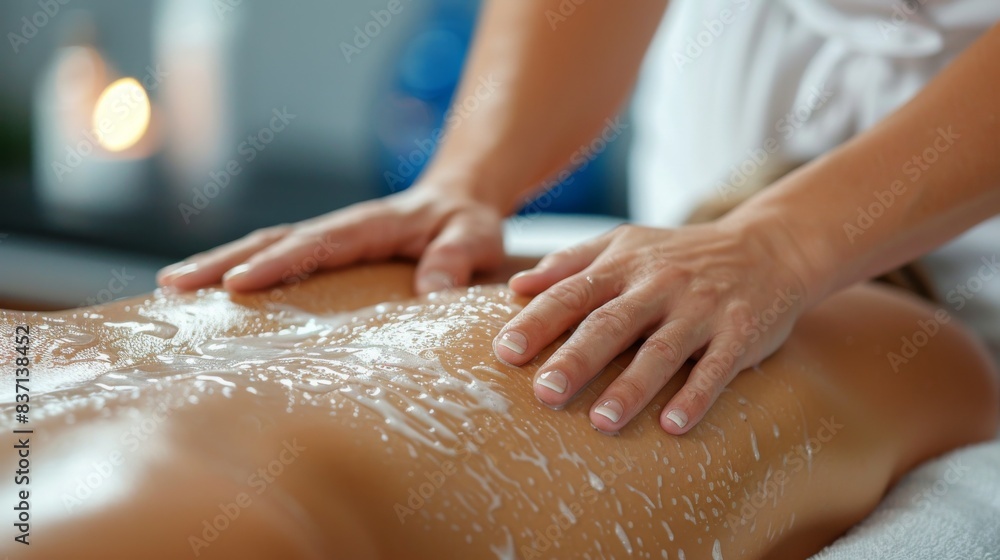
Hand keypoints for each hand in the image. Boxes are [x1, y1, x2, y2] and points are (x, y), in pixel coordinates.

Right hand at [157, 185, 504, 293]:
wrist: (459, 204)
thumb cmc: (467, 225)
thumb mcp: (475, 238)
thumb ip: (456, 258)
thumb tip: (433, 292)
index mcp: (370, 225)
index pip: (317, 243)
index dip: (277, 263)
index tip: (236, 285)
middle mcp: (339, 228)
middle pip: (272, 239)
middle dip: (221, 261)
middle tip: (172, 286)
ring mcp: (327, 240)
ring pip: (264, 246)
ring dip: (218, 264)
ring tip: (171, 290)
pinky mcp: (324, 255)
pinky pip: (277, 260)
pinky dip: (241, 272)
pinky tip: (211, 298)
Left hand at [494, 221, 813, 434]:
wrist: (768, 247)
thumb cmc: (680, 255)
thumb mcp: (625, 243)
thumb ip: (570, 263)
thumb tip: (516, 287)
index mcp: (624, 265)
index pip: (573, 293)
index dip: (538, 321)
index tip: (506, 352)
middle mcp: (659, 285)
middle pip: (611, 324)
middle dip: (576, 359)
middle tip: (544, 393)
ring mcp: (701, 309)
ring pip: (661, 351)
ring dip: (631, 388)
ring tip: (601, 422)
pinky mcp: (740, 332)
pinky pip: (716, 367)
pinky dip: (696, 396)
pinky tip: (673, 426)